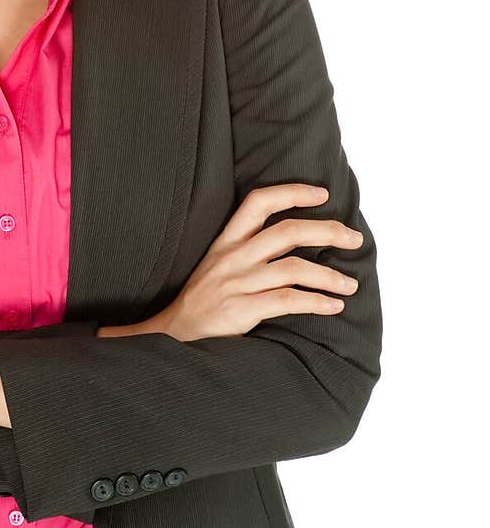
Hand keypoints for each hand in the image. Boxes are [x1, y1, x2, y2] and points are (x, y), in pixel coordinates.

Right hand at [153, 184, 362, 341]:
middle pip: (287, 232)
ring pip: (293, 268)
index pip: (258, 202)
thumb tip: (295, 243)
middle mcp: (232, 257)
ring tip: (350, 285)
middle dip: (328, 232)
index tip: (322, 193)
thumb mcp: (217, 265)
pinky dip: (316, 303)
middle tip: (354, 239)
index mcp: (226, 242)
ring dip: (329, 276)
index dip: (292, 192)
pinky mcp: (240, 310)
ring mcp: (236, 284)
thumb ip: (249, 252)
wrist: (171, 335)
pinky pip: (287, 301)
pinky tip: (333, 306)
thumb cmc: (202, 301)